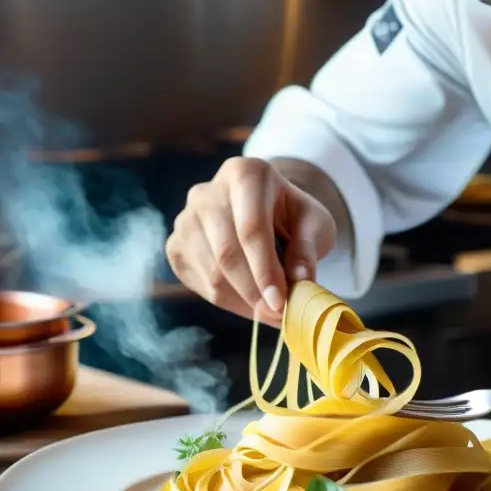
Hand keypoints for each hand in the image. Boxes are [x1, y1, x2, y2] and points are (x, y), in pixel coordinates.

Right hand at [166, 157, 336, 323]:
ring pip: (211, 273)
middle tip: (279, 315)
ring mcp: (185, 218)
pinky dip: (227, 301)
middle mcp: (207, 192)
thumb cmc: (293, 216)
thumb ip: (308, 249)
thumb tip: (300, 280)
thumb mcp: (315, 224)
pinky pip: (198, 283)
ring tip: (271, 311)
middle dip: (255, 292)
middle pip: (227, 253)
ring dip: (243, 301)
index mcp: (246, 174)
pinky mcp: (175, 244)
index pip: (252, 229)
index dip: (265, 270)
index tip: (280, 302)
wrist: (265, 210)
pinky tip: (250, 302)